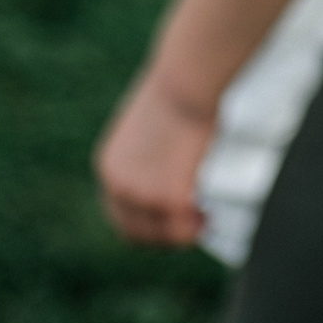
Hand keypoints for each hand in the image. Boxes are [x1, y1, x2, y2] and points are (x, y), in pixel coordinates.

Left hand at [94, 71, 213, 246]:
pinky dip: (198, 228)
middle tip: (191, 225)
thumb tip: (173, 159)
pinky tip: (212, 216)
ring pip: (161, 237)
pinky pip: (184, 231)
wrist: (186, 84)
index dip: (148, 222)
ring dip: (182, 235)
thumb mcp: (151, 125)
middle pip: (136, 234)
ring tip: (205, 221)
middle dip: (164, 235)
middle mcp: (119, 186)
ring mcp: (143, 195)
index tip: (171, 219)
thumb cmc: (178, 90)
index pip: (120, 214)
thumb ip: (153, 151)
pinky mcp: (169, 198)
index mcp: (110, 167)